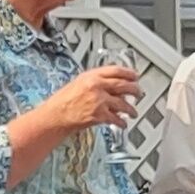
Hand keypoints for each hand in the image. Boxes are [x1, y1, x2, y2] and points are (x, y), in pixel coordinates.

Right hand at [26, 64, 141, 145]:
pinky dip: (121, 122)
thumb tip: (110, 86)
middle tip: (139, 92)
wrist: (55, 116)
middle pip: (123, 85)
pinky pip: (116, 118)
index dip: (128, 73)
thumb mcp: (78, 84)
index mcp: (91, 76)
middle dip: (135, 89)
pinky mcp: (99, 115)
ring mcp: (99, 100)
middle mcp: (96, 86)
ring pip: (123, 103)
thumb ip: (94, 82)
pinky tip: (123, 123)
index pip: (115, 70)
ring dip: (131, 109)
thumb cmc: (62, 102)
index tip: (134, 75)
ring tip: (133, 112)